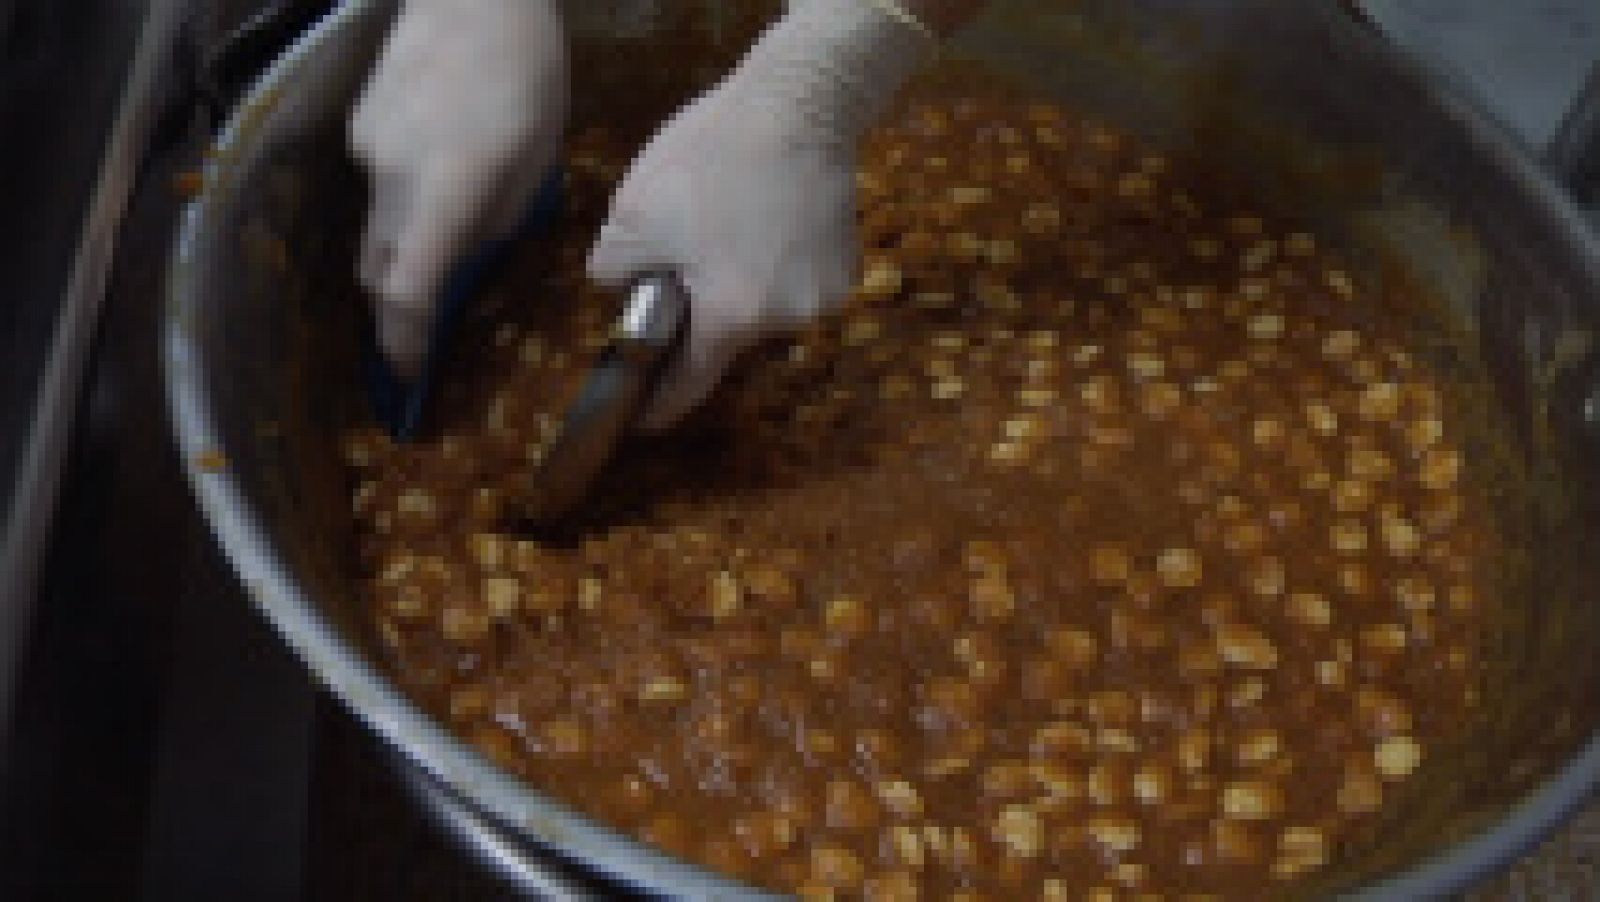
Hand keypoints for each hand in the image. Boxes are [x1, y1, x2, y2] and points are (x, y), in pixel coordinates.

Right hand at [349, 0, 568, 375]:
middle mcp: (394, 179)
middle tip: (422, 331)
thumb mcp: (534, 157)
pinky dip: (404, 197)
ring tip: (449, 231)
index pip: (407, 290)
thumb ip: (497, 217)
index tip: (406, 374)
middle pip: (379, 269)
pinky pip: (379, 182)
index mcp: (446, 192)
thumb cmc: (524, 73)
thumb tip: (468, 257)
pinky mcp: (360, 126)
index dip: (402, 342)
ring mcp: (369, 151)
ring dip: (406, 247)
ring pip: (379, 225)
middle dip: (396, 309)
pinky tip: (440, 166)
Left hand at [588, 0, 932, 429]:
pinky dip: (776, 265)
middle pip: (728, 334)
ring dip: (741, 284)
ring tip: (726, 228)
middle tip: (683, 262)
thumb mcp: (633, 216)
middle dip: (702, 310)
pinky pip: (796, 282)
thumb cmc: (713, 157)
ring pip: (764, 306)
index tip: (642, 420)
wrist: (800, 103)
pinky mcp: (846, 268)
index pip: (689, 383)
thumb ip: (614, 273)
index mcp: (731, 315)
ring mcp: (824, 296)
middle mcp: (786, 320)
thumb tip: (622, 292)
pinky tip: (766, 219)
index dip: (660, 403)